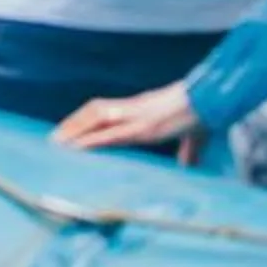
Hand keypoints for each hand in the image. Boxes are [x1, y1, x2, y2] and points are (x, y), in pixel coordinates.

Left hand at [52, 81, 204, 159]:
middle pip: (93, 111)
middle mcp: (134, 109)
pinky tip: (77, 148)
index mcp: (141, 108)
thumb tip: (188, 167)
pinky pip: (110, 134)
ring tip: (57, 144)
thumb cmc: (204, 115)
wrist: (213, 99)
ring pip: (95, 119)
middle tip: (53, 139)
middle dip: (72, 124)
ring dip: (75, 130)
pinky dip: (91, 141)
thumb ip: (187, 152)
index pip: (105, 110)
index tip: (69, 130)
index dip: (86, 118)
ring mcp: (136, 117)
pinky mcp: (143, 127)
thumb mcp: (193, 137)